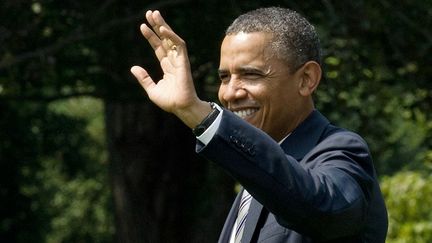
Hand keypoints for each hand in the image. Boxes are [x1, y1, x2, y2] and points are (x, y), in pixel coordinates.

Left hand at [131, 10, 209, 126]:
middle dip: (157, 26)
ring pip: (171, 39)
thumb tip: (133, 68)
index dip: (151, 37)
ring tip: (154, 15)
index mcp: (167, 67)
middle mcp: (173, 61)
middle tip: (150, 13)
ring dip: (163, 26)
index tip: (142, 26)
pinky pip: (179, 46)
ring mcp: (179, 60)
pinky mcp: (183, 62)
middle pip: (165, 39)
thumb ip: (144, 78)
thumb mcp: (152, 90)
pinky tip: (162, 29)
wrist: (180, 107)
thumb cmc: (169, 101)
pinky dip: (171, 36)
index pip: (158, 47)